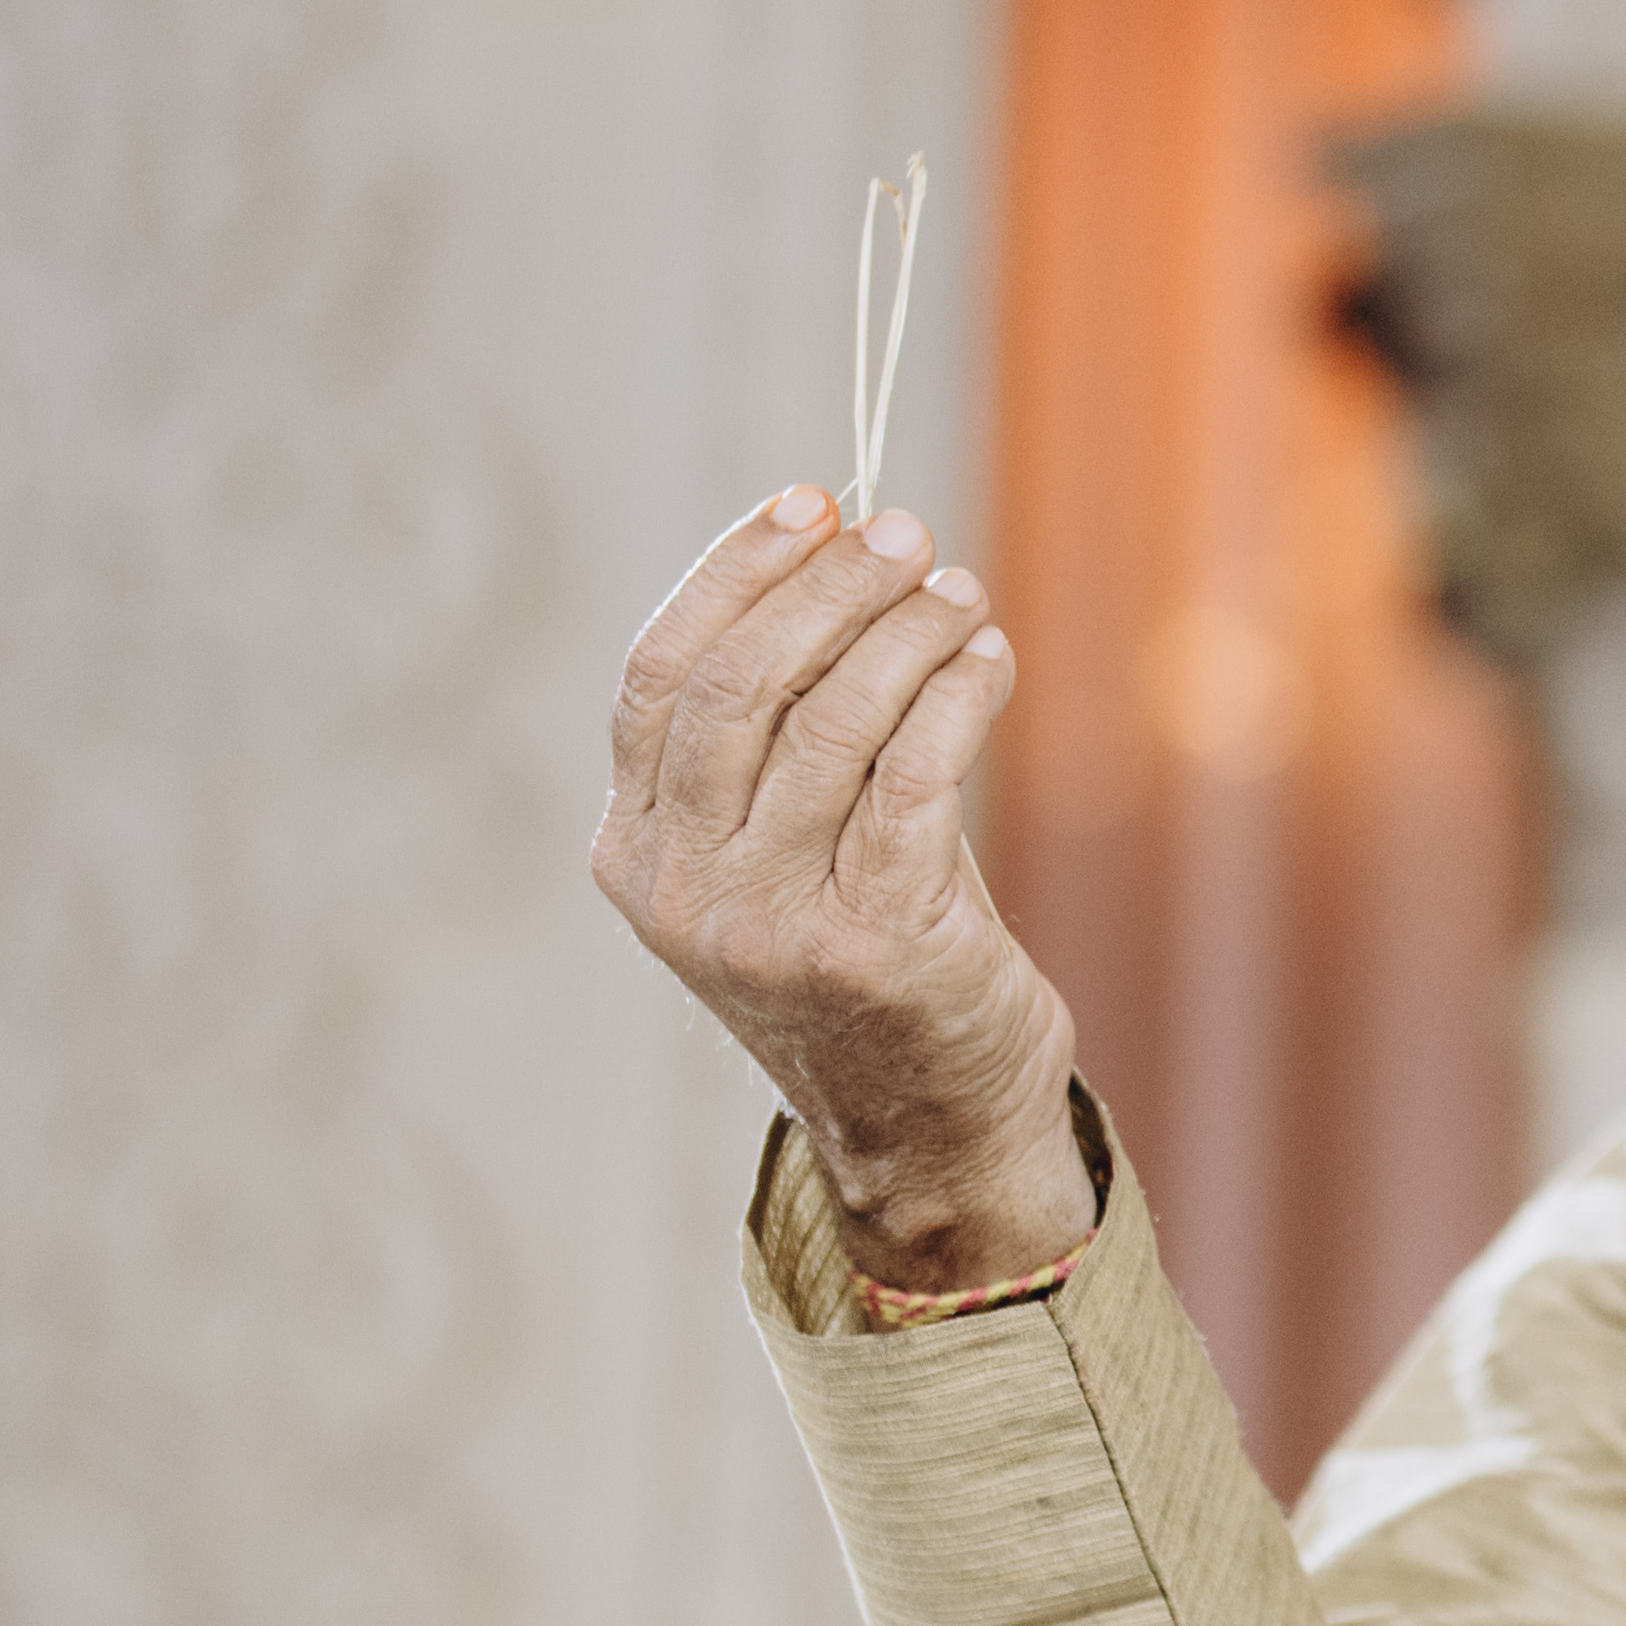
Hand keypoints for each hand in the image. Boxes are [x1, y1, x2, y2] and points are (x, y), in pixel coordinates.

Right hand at [596, 485, 1094, 1296]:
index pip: (660, 676)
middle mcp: (686, 893)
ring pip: (836, 722)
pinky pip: (918, 776)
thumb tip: (841, 545)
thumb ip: (782, 727)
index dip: (735, 573)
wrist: (928, 1123)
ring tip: (960, 595)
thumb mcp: (780, 847)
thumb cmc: (866, 951)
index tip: (812, 501)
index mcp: (636, 855)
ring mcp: (775, 926)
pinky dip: (959, 696)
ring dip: (910, 634)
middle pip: (740, 688)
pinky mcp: (879, 944)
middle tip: (904, 534)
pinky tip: (989, 661)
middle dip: (828, 588)